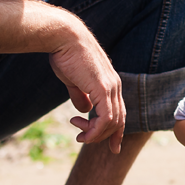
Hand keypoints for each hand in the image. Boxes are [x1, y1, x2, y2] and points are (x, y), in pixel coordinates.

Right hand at [47, 23, 124, 152]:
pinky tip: (83, 133)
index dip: (117, 132)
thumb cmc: (65, 54)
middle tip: (80, 138)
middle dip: (102, 136)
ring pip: (113, 123)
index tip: (113, 148)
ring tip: (78, 135)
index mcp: (111, 83)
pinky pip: (106, 118)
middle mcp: (115, 86)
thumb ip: (81, 95)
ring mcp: (111, 87)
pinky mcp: (102, 88)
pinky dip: (96, 131)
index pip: (120, 112)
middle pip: (118, 121)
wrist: (64, 36)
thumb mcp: (73, 80)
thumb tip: (84, 110)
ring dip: (95, 135)